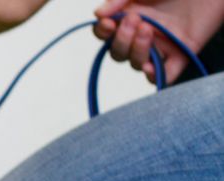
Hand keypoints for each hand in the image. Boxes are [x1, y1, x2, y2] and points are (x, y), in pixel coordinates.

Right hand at [93, 0, 223, 82]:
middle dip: (121, 40)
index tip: (108, 23)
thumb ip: (120, 0)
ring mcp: (160, 47)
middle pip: (118, 53)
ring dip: (136, 50)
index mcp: (131, 18)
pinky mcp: (180, 56)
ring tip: (148, 29)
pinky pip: (163, 76)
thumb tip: (97, 15)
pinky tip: (151, 66)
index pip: (106, 34)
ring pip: (136, 64)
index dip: (102, 32)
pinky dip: (154, 76)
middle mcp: (142, 36)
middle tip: (136, 19)